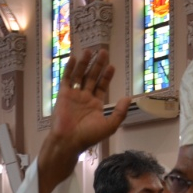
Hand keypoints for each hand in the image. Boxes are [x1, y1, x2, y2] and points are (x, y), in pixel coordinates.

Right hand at [38, 49, 131, 192]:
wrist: (69, 141)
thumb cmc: (89, 136)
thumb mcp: (110, 125)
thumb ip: (120, 112)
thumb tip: (129, 97)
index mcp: (96, 104)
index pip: (102, 86)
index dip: (107, 76)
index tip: (112, 66)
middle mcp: (85, 97)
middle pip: (92, 77)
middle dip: (98, 65)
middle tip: (103, 52)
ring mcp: (74, 95)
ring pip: (80, 75)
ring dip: (85, 63)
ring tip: (90, 51)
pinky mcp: (63, 94)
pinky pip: (67, 79)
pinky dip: (70, 68)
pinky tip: (74, 58)